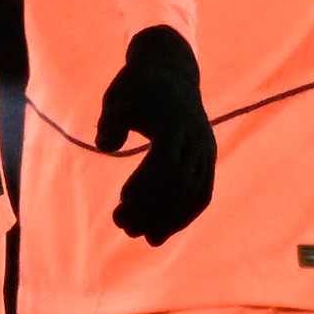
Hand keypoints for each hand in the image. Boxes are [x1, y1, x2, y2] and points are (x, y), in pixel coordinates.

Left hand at [94, 25, 215, 243]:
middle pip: (180, 182)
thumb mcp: (117, 97)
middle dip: (153, 208)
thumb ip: (110, 121)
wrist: (171, 76)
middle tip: (121, 224)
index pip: (166, 159)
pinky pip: (201, 196)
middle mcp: (197, 138)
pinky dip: (183, 217)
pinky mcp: (208, 162)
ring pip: (194, 194)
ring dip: (168, 220)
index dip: (146, 183)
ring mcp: (206, 152)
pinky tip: (159, 234)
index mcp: (175, 121)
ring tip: (139, 236)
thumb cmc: (136, 88)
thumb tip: (105, 147)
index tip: (122, 200)